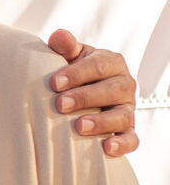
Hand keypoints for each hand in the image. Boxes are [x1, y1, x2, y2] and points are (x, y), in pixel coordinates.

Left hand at [48, 30, 138, 158]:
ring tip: (79, 126)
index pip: (97, 66)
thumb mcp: (71, 58)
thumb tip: (58, 36)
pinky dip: (122, 144)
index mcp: (112, 63)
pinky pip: (131, 139)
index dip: (76, 74)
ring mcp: (128, 109)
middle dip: (85, 97)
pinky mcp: (128, 130)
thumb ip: (66, 47)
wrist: (84, 97)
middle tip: (60, 104)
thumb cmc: (75, 75)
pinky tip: (106, 148)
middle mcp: (124, 85)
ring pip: (122, 115)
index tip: (54, 83)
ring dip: (101, 122)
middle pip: (111, 90)